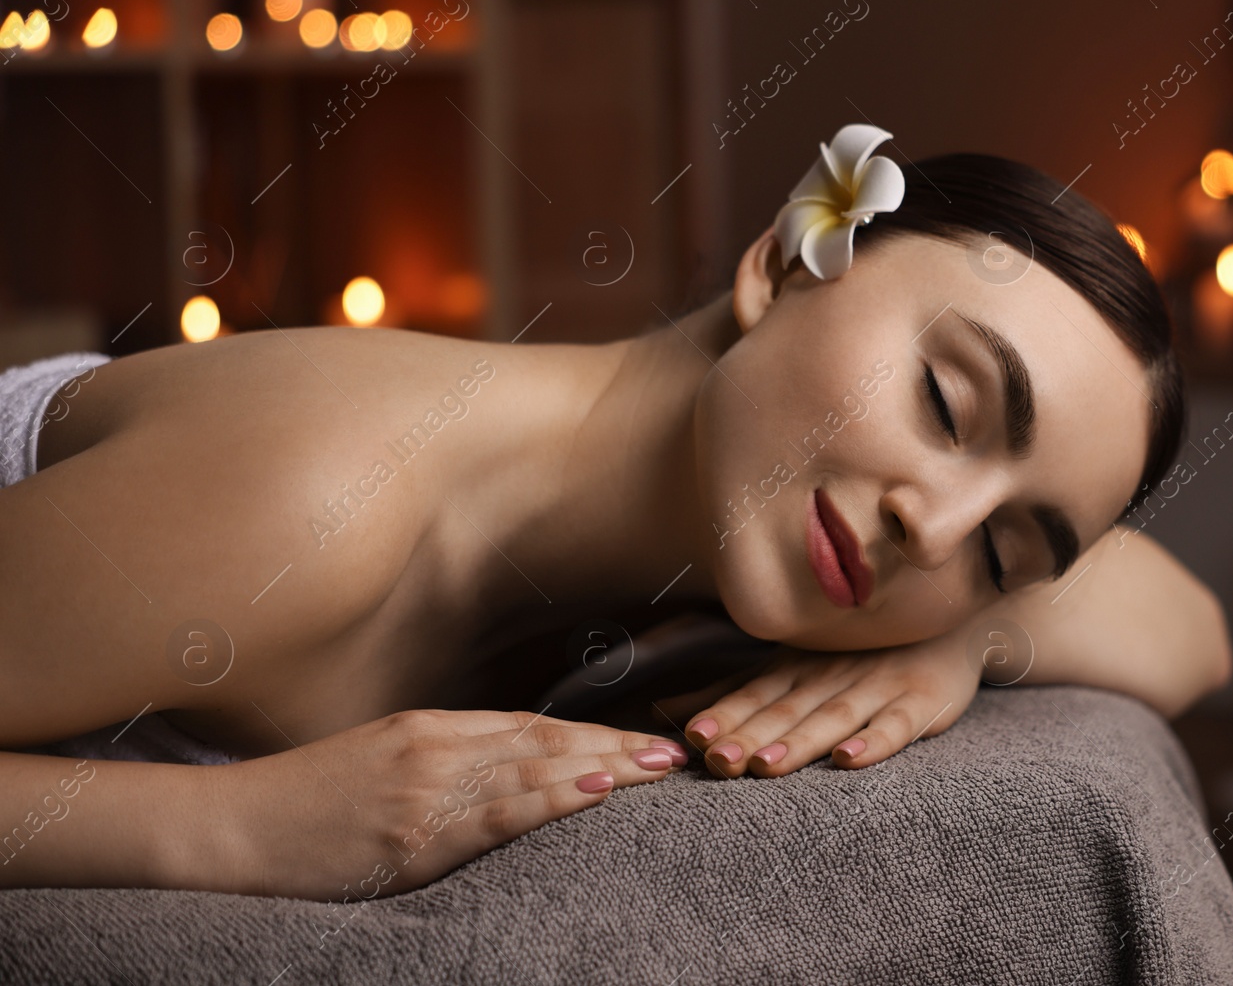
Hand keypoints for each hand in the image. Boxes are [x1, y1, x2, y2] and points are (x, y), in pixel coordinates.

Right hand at [222, 708, 688, 899]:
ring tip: (659, 770)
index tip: (641, 739)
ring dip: (605, 769)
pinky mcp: (411, 834)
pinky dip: (550, 799)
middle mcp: (435, 747)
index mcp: (428, 727)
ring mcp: (424, 788)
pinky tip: (594, 792)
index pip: (531, 725)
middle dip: (616, 747)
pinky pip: (495, 814)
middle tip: (678, 752)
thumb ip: (438, 761)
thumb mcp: (374, 763)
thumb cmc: (299, 805)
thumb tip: (504, 772)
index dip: (592, 732)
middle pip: (545, 740)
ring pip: (533, 768)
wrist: (227, 832)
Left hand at [682, 626, 980, 777]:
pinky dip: (875, 740)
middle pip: (787, 709)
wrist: (948, 620)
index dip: (726, 716)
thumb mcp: (792, 666)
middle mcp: (832, 674)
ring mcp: (878, 685)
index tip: (694, 740)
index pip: (756, 694)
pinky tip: (850, 758)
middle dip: (751, 735)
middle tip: (718, 762)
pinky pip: (898, 724)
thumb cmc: (856, 652)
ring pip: (832, 717)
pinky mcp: (922, 700)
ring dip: (799, 741)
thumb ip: (734, 692)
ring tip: (767, 766)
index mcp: (798, 667)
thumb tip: (664, 710)